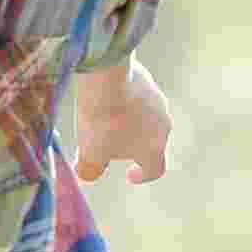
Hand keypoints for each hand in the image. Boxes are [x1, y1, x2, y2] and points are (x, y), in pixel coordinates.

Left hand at [73, 63, 171, 184]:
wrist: (106, 75)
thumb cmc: (101, 120)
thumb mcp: (91, 151)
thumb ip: (90, 169)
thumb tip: (87, 175)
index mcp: (154, 149)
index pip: (155, 169)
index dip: (142, 175)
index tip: (129, 175)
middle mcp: (164, 125)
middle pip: (149, 142)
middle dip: (130, 145)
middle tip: (106, 143)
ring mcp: (158, 100)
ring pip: (145, 117)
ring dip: (128, 121)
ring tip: (103, 117)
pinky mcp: (147, 80)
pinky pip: (138, 96)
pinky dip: (125, 101)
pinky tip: (105, 97)